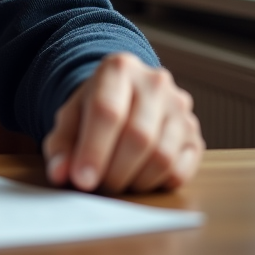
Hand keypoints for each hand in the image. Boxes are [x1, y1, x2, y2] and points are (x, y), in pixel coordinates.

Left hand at [42, 52, 202, 193]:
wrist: (124, 96)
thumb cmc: (93, 108)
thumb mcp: (70, 118)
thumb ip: (60, 145)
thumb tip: (59, 173)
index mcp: (118, 68)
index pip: (107, 112)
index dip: (93, 150)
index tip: (82, 180)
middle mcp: (155, 82)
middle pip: (138, 137)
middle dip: (114, 171)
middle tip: (98, 186)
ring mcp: (180, 107)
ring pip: (162, 156)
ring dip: (135, 181)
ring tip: (116, 181)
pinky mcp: (195, 134)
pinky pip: (180, 170)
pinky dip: (157, 184)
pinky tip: (138, 178)